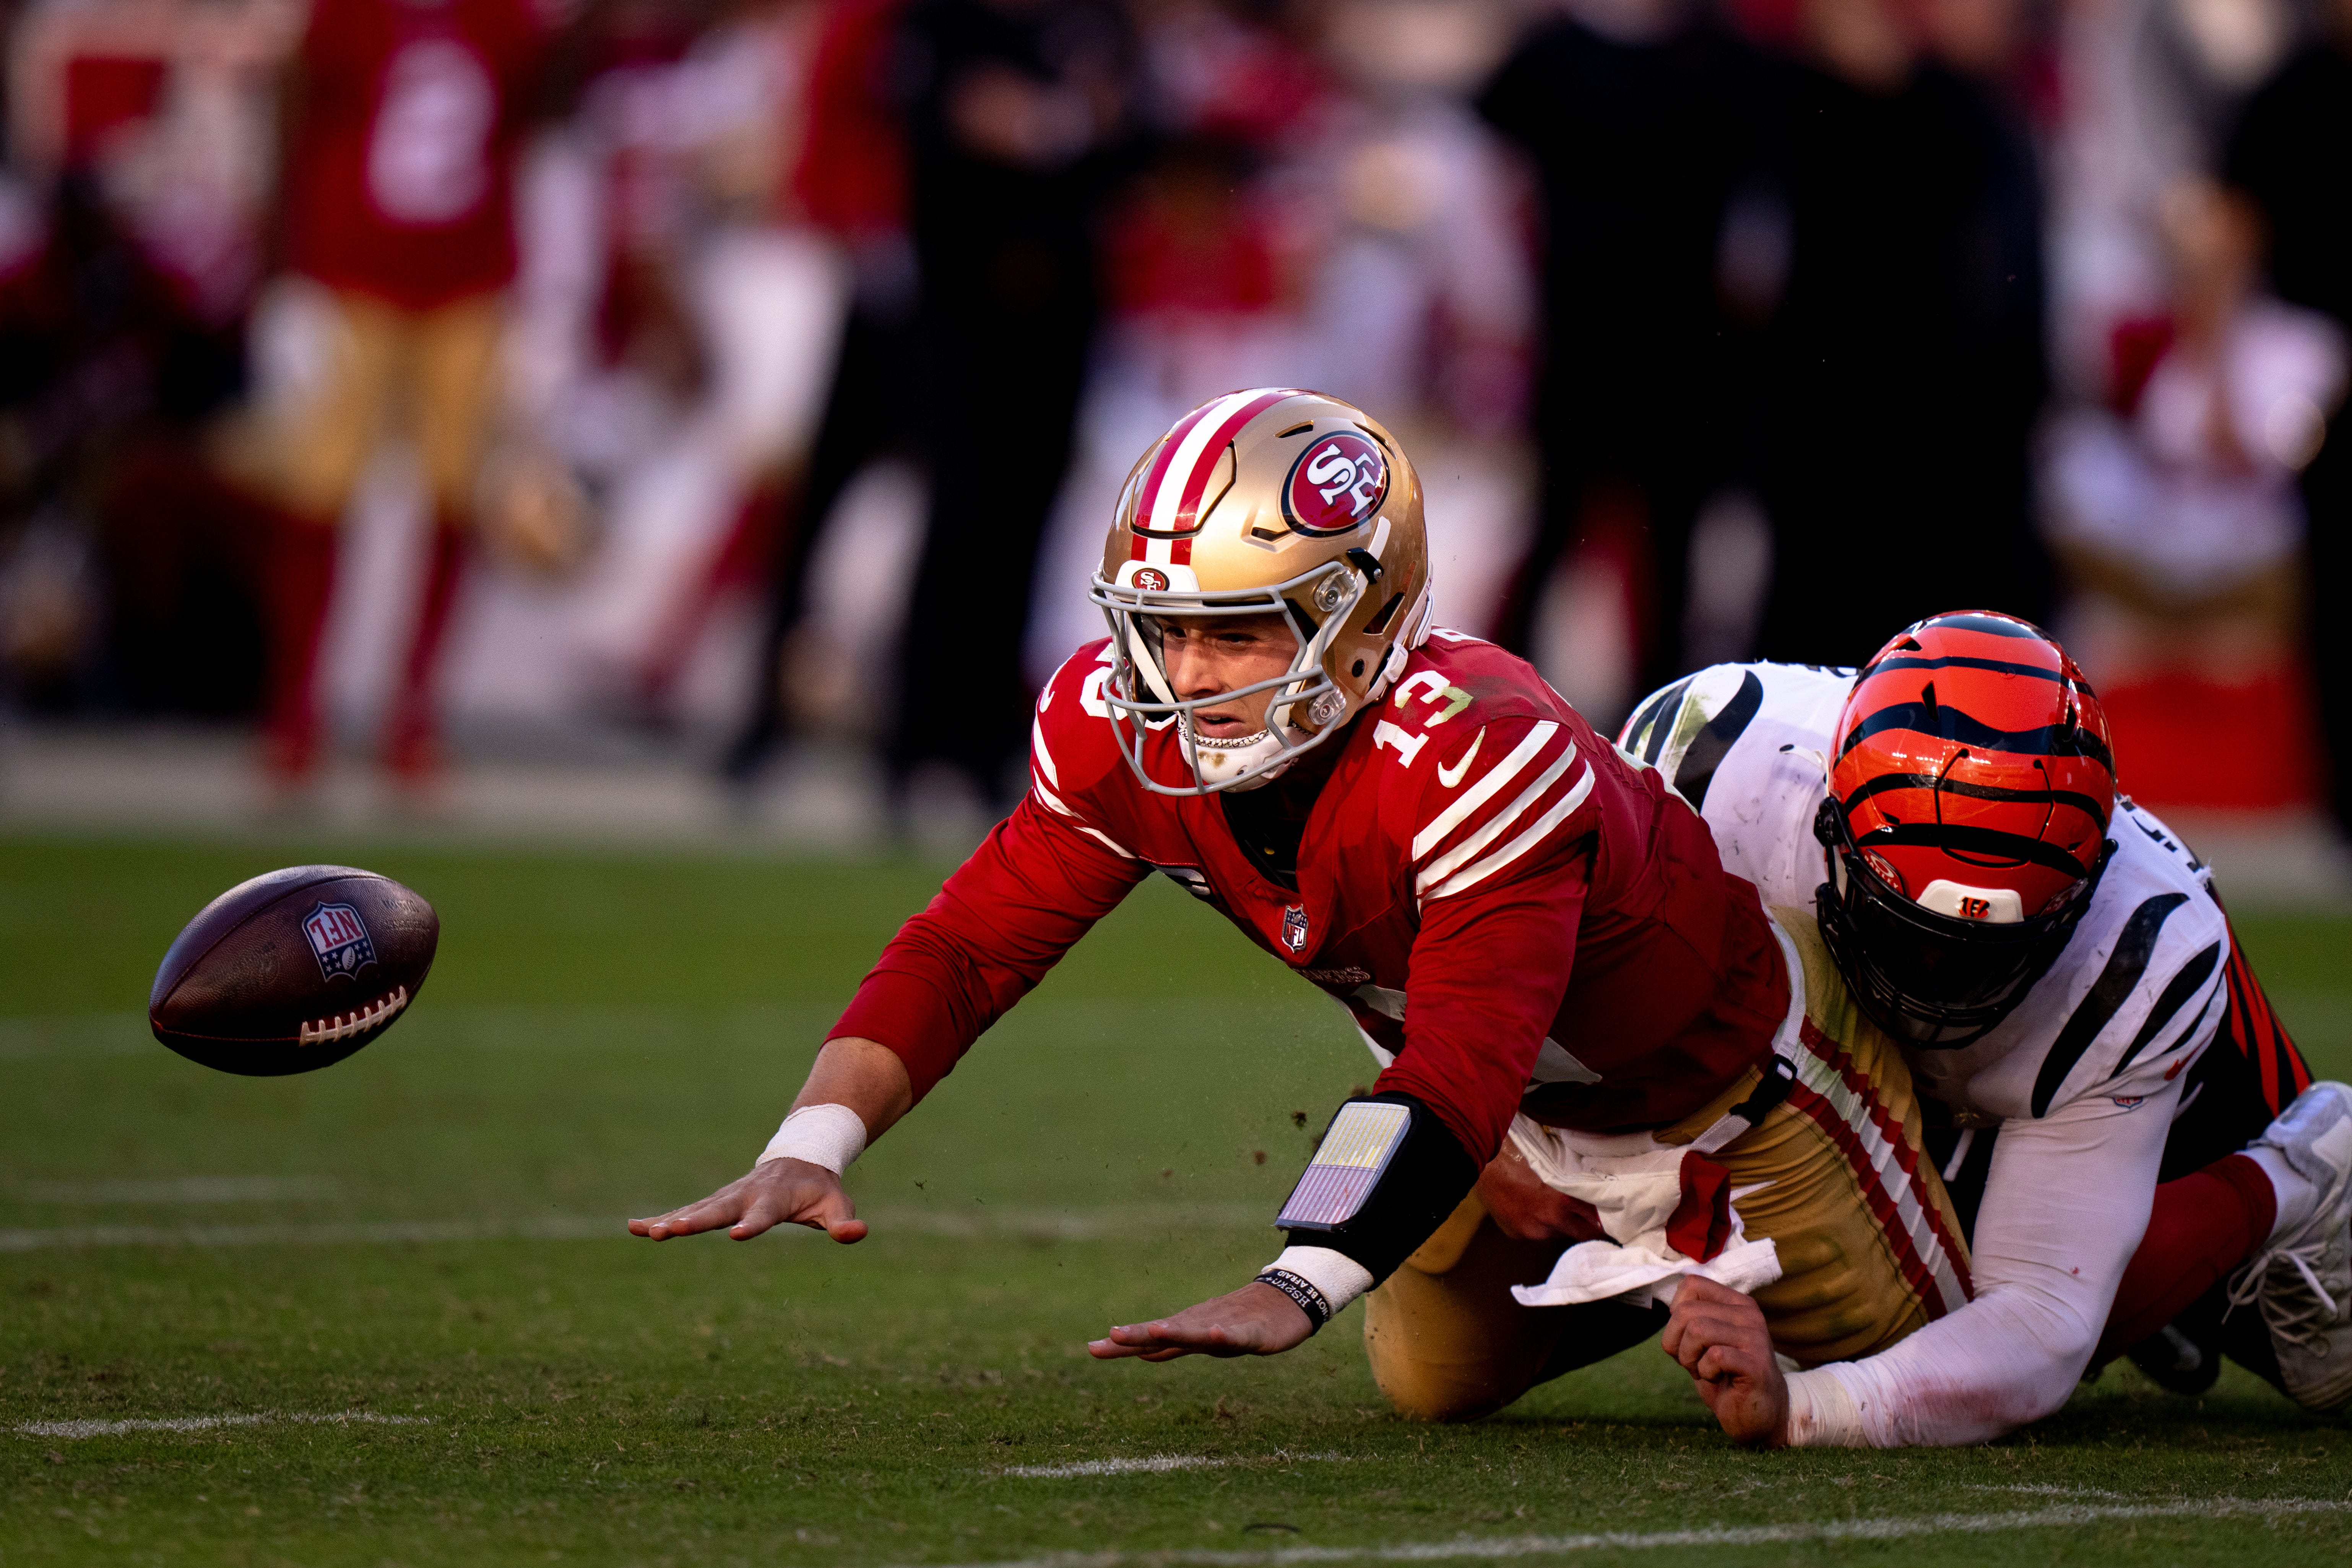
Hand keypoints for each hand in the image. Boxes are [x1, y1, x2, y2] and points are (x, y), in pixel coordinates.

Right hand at [628, 1158, 865, 1243]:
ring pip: (696, 1208)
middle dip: (694, 1221)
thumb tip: (858, 1233)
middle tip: (669, 1231)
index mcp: (775, 1199)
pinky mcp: (715, 1201)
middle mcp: (746, 1195)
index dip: (753, 1224)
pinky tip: (635, 1227)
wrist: (801, 1160)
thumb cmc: (820, 1190)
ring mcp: (727, 1197)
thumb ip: (845, 1223)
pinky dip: (661, 1218)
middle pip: (718, 1209)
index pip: (764, 1215)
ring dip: (670, 1220)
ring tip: (644, 1231)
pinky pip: (686, 1209)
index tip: (737, 1234)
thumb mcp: (837, 1206)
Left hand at [1086, 1282, 1313, 1361]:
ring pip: (1197, 1331)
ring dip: (1176, 1331)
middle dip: (1140, 1334)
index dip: (1122, 1344)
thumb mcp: (1200, 1337)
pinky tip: (1215, 1336)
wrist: (1283, 1302)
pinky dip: (1225, 1336)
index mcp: (1186, 1328)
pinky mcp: (1251, 1333)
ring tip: (1155, 1332)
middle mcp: (1199, 1325)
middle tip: (1113, 1334)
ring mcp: (1224, 1327)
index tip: (1092, 1347)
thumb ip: (1172, 1347)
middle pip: (1166, 1332)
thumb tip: (1141, 1354)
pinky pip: (1237, 1336)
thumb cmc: (1238, 1320)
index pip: (1149, 1338)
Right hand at [1476, 1140, 1607, 1243]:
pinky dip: (1539, 1223)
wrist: (1478, 1161)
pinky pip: (1537, 1231)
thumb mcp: (1551, 1164)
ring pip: (1558, 1232)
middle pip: (1582, 1234)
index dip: (1606, 1222)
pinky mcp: (1517, 1234)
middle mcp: (1547, 1223)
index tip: (1615, 1222)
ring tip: (1554, 1204)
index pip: (1595, 1221)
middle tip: (1598, 1221)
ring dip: (1561, 1223)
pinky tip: (1532, 1206)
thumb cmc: (1514, 1154)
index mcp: (1560, 1202)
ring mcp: (1530, 1231)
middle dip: (1589, 1227)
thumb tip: (1595, 1189)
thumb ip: (1574, 1180)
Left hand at [1660, 1275, 1787, 1446]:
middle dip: (1675, 1341)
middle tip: (1692, 1362)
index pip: (1691, 1284)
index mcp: (1736, 1302)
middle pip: (1686, 1311)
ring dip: (1689, 1357)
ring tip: (1704, 1370)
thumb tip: (1669, 1305)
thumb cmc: (1725, 1376)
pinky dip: (1705, 1371)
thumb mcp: (1703, 1341)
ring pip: (1697, 1330)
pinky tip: (1719, 1379)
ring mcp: (1755, 1338)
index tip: (1687, 1338)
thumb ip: (1690, 1318)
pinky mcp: (1756, 1364)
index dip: (1675, 1314)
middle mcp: (1748, 1314)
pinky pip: (1714, 1356)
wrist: (1759, 1414)